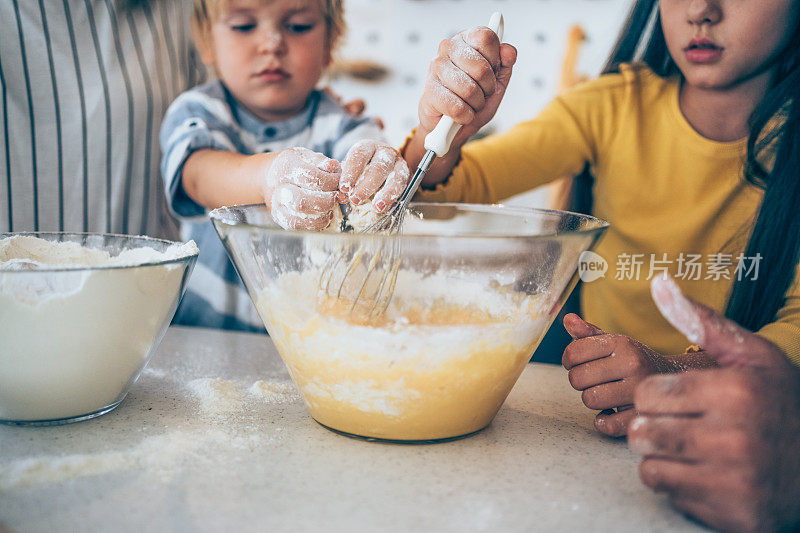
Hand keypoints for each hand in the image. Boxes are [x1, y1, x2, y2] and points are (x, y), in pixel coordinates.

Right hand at [263, 147, 341, 230]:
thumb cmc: (293, 166)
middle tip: (338, 196)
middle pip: (302, 201)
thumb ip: (320, 161)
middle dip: (327, 200)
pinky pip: (301, 227)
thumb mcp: (305, 157)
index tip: (341, 181)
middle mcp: (278, 189)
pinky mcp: (282, 219)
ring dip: (324, 213)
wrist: (270, 178)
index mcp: (285, 168)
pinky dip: (318, 223)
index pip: (311, 178)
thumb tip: (333, 166)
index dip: (331, 181)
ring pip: (301, 216)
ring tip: (332, 206)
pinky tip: (325, 214)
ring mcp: (277, 206)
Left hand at [340, 140, 409, 212]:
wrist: (380, 166)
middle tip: (355, 199)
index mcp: (368, 147)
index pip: (359, 155)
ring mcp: (399, 163)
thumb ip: (346, 182)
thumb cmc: (362, 169)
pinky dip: (394, 199)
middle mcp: (385, 152)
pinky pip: (404, 187)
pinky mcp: (408, 176)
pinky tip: (386, 208)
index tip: (344, 187)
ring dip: (386, 193)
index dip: (351, 171)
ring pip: (396, 177)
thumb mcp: (351, 171)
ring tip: (377, 207)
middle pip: (378, 167)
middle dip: (366, 185)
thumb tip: (341, 197)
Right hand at [419, 25, 516, 140]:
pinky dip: (465, 116)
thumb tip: (508, 51)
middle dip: (487, 88)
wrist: (451, 125)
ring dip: (476, 104)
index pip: (486, 37)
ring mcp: (436, 67)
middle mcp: (448, 47)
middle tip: (481, 92)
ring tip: (469, 103)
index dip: (494, 59)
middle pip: (481, 68)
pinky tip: (461, 113)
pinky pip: (457, 107)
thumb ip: (505, 63)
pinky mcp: (429, 91)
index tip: (492, 70)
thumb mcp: (497, 80)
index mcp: (466, 39)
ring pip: (469, 90)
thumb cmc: (473, 98)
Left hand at [562, 314, 672, 436]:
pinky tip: (611, 413)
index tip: (577, 363)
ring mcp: (639, 391)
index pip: (573, 352)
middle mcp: (632, 364)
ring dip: (592, 399)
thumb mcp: (614, 343)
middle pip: (577, 378)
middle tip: (594, 380)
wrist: (674, 381)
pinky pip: (607, 424)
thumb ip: (588, 333)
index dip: (569, 360)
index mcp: (622, 343)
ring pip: (589, 400)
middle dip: (580, 380)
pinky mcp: (641, 416)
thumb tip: (567, 319)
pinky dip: (603, 421)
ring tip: (606, 393)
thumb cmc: (633, 361)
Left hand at [629, 274, 799, 531]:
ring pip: (650, 468)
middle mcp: (734, 438)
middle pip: (643, 432)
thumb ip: (702, 323)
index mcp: (733, 393)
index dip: (655, 397)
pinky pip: (672, 497)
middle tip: (677, 426)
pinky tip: (707, 474)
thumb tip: (659, 282)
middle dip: (653, 428)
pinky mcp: (736, 516)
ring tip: (691, 449)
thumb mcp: (753, 357)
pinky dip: (681, 487)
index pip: (647, 395)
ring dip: (663, 458)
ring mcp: (736, 482)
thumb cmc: (781, 405)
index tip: (676, 400)